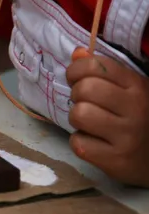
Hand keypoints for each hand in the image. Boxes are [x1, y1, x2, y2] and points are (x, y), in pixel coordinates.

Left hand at [66, 48, 148, 186]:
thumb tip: (78, 53)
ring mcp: (127, 136)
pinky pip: (78, 143)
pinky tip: (94, 142)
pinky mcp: (116, 160)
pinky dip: (80, 142)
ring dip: (77, 119)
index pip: (96, 66)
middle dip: (77, 95)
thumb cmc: (138, 119)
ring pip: (79, 114)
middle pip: (85, 89)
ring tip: (89, 123)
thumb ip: (103, 71)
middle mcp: (136, 108)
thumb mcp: (128, 90)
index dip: (76, 70)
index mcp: (138, 86)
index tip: (76, 79)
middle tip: (85, 103)